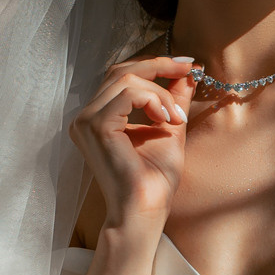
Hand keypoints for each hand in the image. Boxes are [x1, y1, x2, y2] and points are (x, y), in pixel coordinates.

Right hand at [69, 55, 197, 230]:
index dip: (153, 64)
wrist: (145, 210)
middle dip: (159, 66)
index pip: (121, 76)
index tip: (186, 64)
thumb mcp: (169, 129)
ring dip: (160, 92)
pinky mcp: (96, 126)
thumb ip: (173, 100)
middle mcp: (86, 117)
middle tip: (188, 69)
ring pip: (126, 79)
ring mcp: (87, 121)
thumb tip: (188, 72)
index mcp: (99, 117)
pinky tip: (165, 120)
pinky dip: (153, 100)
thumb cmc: (154, 180)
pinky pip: (127, 94)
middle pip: (121, 70)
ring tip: (176, 118)